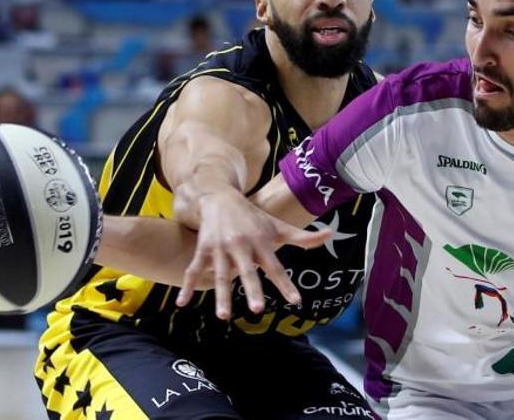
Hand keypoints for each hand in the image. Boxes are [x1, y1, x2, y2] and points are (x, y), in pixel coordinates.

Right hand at [175, 187, 330, 319]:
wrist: (219, 198)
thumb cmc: (253, 218)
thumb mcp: (277, 226)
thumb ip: (303, 237)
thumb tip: (330, 234)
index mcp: (261, 243)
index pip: (276, 267)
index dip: (285, 284)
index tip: (296, 301)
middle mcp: (241, 247)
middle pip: (248, 272)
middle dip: (251, 290)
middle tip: (257, 310)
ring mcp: (220, 249)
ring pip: (221, 276)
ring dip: (220, 296)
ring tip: (223, 316)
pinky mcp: (203, 250)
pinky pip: (194, 271)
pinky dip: (187, 287)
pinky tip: (182, 303)